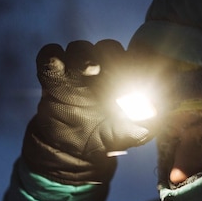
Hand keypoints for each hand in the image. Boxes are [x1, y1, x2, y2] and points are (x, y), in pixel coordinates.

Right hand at [22, 39, 153, 183]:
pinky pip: (49, 55)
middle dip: (111, 53)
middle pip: (107, 47)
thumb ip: (141, 128)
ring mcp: (76, 71)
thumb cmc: (106, 140)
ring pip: (80, 47)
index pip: (133, 57)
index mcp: (124, 79)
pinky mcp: (53, 77)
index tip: (137, 70)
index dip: (137, 58)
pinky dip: (53, 56)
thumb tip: (152, 118)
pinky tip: (59, 70)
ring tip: (90, 71)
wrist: (71, 153)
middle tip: (113, 68)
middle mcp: (101, 70)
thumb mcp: (128, 137)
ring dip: (84, 55)